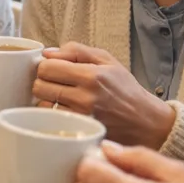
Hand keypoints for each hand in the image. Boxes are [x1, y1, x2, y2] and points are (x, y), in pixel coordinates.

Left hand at [33, 43, 175, 148]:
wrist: (144, 121)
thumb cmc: (125, 89)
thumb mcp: (106, 60)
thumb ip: (76, 50)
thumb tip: (47, 53)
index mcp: (91, 75)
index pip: (46, 68)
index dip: (46, 66)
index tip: (53, 69)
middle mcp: (84, 97)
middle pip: (39, 86)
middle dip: (43, 82)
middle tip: (56, 84)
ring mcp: (80, 117)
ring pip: (42, 105)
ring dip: (47, 100)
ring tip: (62, 98)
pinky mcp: (78, 131)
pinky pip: (51, 120)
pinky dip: (53, 114)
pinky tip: (64, 111)